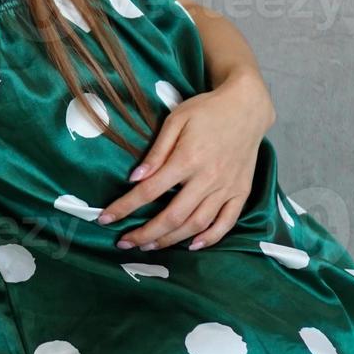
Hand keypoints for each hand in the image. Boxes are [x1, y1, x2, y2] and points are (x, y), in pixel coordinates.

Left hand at [96, 72, 275, 250]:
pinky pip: (226, 222)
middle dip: (145, 233)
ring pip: (197, 224)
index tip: (105, 219)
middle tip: (125, 242)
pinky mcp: (241, 192)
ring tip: (150, 246)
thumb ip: (156, 152)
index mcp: (188, 159)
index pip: (149, 191)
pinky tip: (192, 245)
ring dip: (171, 240)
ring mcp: (227, 188)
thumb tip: (135, 178)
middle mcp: (208, 178)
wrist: (248, 107)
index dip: (125, 207)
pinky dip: (209, 238)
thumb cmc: (206, 111)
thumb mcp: (176, 120)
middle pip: (172, 216)